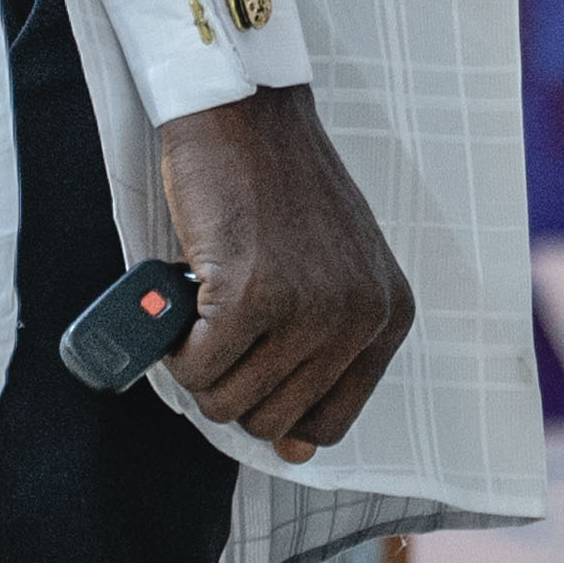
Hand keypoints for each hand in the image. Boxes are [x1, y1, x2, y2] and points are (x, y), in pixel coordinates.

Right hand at [148, 87, 416, 463]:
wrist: (245, 111)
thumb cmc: (278, 188)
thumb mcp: (333, 269)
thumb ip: (323, 353)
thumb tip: (294, 451)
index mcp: (388, 315)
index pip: (329, 423)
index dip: (276, 404)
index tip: (254, 362)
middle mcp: (358, 317)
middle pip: (271, 420)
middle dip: (232, 381)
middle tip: (222, 321)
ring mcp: (307, 308)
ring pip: (227, 402)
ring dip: (201, 362)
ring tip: (208, 302)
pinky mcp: (249, 296)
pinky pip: (194, 369)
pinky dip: (175, 344)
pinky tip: (188, 294)